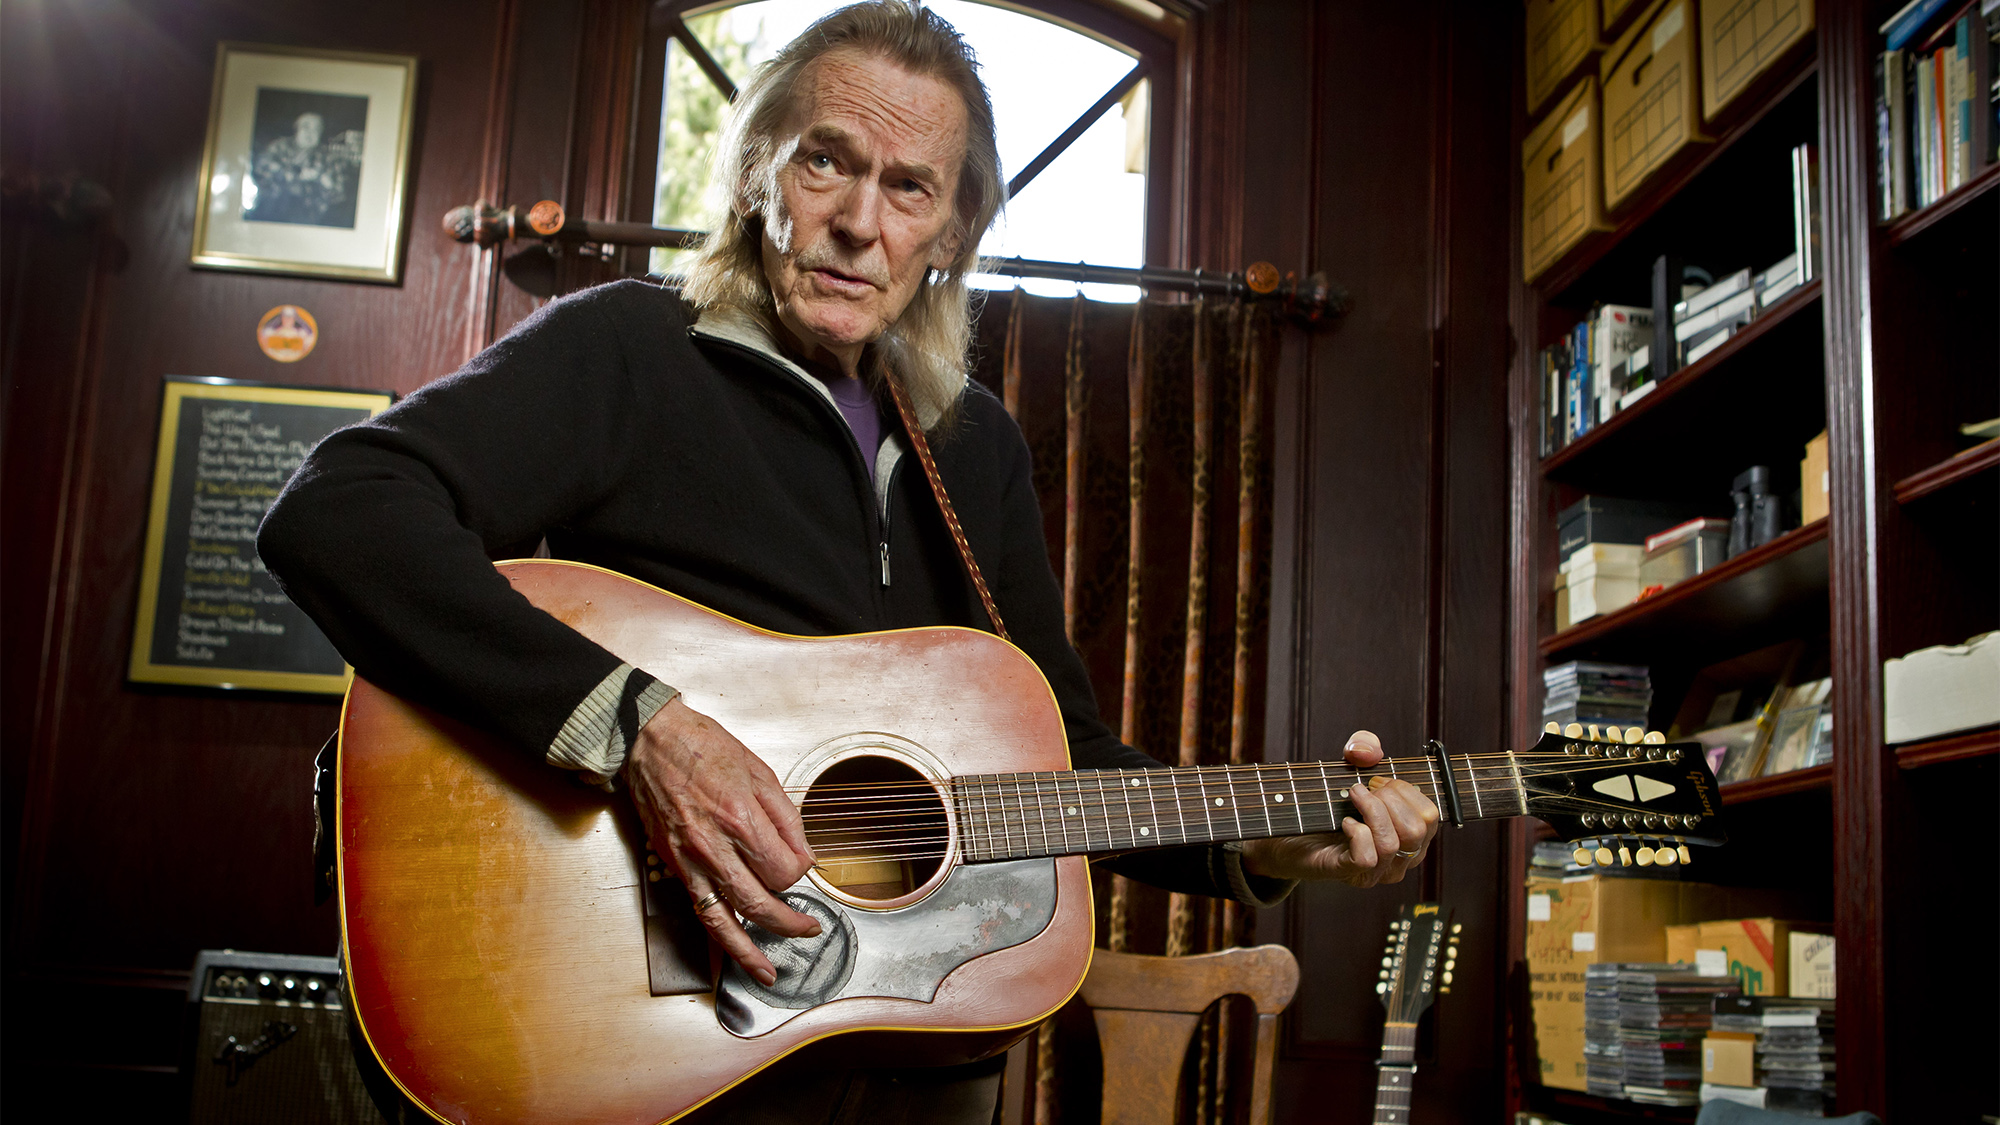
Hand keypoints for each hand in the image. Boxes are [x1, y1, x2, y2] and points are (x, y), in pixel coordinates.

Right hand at [623, 697, 818, 984]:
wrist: (649, 742)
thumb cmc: (701, 748)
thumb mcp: (760, 772)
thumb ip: (787, 819)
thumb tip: (805, 855)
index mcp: (742, 819)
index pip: (786, 870)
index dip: (801, 871)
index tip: (801, 862)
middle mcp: (716, 848)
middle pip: (763, 903)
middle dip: (791, 922)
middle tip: (809, 927)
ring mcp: (692, 861)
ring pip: (727, 920)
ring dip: (751, 950)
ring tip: (769, 972)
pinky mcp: (676, 866)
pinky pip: (700, 911)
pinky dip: (718, 938)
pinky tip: (733, 952)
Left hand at [1238, 730, 1439, 887]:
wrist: (1291, 831)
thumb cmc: (1328, 802)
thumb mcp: (1350, 766)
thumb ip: (1364, 746)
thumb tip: (1368, 753)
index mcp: (1412, 835)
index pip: (1430, 815)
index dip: (1406, 791)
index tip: (1379, 781)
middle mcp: (1402, 858)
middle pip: (1416, 829)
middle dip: (1389, 799)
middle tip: (1363, 790)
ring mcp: (1379, 871)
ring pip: (1392, 843)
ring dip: (1370, 810)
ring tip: (1352, 797)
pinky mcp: (1352, 874)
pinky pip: (1367, 856)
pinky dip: (1355, 832)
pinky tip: (1344, 823)